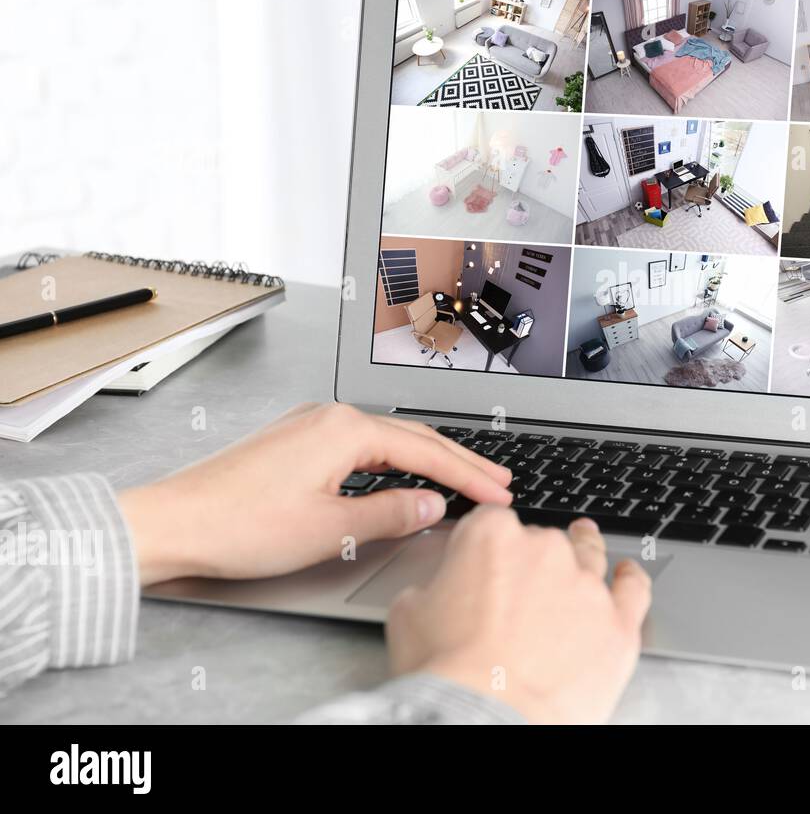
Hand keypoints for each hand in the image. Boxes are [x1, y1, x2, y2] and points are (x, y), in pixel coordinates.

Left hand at [118, 402, 512, 584]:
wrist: (173, 523)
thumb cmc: (238, 525)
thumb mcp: (330, 530)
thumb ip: (390, 515)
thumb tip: (433, 505)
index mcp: (345, 430)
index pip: (427, 452)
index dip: (469, 477)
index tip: (499, 494)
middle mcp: (330, 417)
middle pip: (413, 438)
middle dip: (460, 462)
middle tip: (498, 482)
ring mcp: (309, 426)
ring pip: (387, 440)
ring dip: (429, 461)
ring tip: (464, 479)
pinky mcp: (294, 443)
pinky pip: (361, 446)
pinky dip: (394, 461)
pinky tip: (403, 476)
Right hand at [386, 508, 650, 723]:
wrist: (487, 718)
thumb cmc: (446, 671)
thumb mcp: (409, 613)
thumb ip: (433, 584)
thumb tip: (439, 589)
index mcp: (492, 536)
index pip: (493, 521)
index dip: (488, 542)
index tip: (486, 559)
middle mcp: (545, 550)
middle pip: (543, 540)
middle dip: (533, 560)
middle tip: (522, 588)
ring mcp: (587, 585)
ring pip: (590, 556)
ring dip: (585, 555)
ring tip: (585, 551)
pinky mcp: (618, 622)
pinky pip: (634, 588)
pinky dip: (631, 579)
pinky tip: (628, 574)